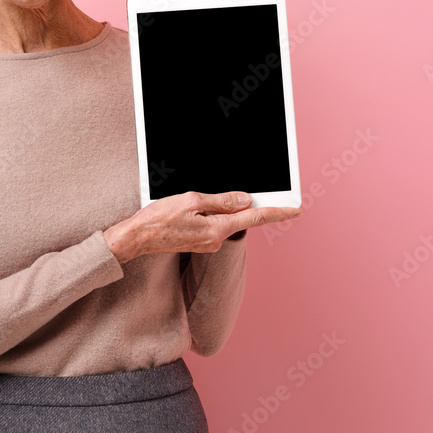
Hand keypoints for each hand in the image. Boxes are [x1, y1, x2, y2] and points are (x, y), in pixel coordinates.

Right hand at [104, 191, 301, 263]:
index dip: (277, 212)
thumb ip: (220, 201)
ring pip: (225, 220)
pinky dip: (212, 214)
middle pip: (240, 218)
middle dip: (243, 203)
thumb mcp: (190, 201)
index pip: (254, 218)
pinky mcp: (199, 242)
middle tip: (249, 189)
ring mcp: (207, 243)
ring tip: (198, 198)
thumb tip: (244, 200)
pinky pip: (214, 225)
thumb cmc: (158, 219)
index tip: (295, 209)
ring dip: (222, 208)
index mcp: (216, 229)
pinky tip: (195, 207)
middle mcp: (215, 240)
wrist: (137, 239)